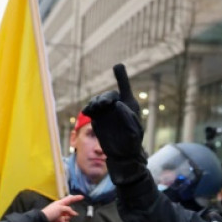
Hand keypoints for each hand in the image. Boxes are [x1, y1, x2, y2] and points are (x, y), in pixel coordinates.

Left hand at [41, 195, 81, 221]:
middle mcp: (60, 211)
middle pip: (70, 213)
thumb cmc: (50, 213)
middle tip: (63, 217)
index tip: (82, 197)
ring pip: (67, 221)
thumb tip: (75, 214)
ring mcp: (59, 218)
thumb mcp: (60, 208)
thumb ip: (69, 210)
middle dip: (68, 216)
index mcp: (60, 204)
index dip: (76, 198)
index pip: (69, 200)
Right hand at [83, 64, 146, 184]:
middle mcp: (117, 106)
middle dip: (104, 97)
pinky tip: (88, 112)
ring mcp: (106, 112)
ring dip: (95, 103)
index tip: (117, 66)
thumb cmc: (133, 143)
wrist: (123, 154)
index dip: (121, 76)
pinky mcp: (98, 118)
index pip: (124, 88)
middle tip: (102, 105)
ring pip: (98, 101)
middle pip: (109, 95)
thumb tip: (117, 104)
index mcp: (129, 105)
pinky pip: (92, 110)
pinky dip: (89, 109)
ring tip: (94, 109)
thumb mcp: (134, 131)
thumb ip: (127, 116)